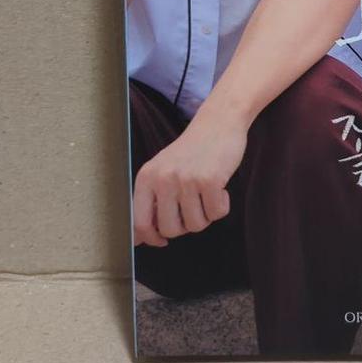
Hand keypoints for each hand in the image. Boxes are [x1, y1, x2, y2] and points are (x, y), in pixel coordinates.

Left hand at [132, 109, 247, 247]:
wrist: (219, 122)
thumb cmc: (193, 151)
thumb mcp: (164, 171)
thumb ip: (150, 203)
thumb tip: (139, 240)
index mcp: (146, 177)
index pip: (139, 223)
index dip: (152, 238)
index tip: (162, 240)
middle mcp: (163, 178)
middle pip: (170, 229)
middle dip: (185, 225)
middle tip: (193, 207)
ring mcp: (186, 179)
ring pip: (195, 225)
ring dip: (206, 216)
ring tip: (207, 195)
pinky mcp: (210, 180)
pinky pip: (217, 214)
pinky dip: (222, 206)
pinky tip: (221, 189)